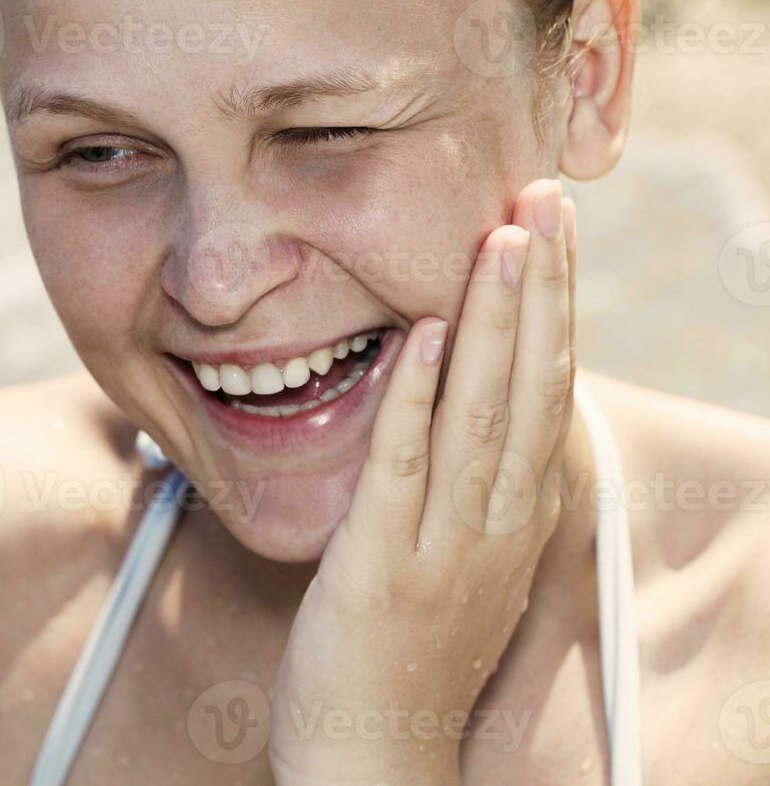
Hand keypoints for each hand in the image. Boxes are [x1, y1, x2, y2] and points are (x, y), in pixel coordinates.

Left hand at [269, 179, 576, 783]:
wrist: (374, 755)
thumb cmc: (409, 654)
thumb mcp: (466, 563)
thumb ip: (477, 488)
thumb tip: (476, 407)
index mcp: (516, 517)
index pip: (549, 391)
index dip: (555, 307)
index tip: (552, 230)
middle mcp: (495, 523)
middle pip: (531, 387)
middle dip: (542, 289)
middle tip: (547, 199)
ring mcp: (444, 545)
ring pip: (483, 415)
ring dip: (495, 322)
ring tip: (504, 237)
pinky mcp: (381, 564)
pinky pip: (404, 468)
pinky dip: (419, 397)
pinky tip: (425, 333)